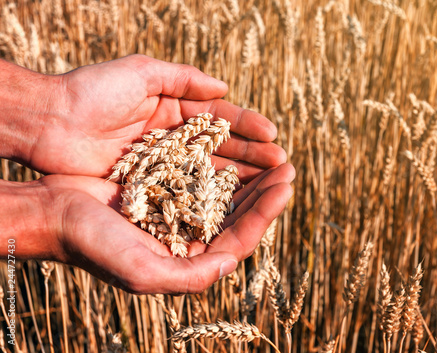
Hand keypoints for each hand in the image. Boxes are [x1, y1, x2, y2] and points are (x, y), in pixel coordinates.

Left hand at [26, 54, 284, 180]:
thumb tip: (224, 87)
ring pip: (206, 171)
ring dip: (237, 176)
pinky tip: (230, 202)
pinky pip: (184, 190)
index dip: (247, 126)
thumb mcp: (141, 72)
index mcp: (173, 108)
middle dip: (251, 155)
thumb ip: (183, 78)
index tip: (273, 135)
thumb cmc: (92, 91)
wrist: (49, 122)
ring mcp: (162, 163)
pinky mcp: (148, 184)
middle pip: (220, 147)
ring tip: (266, 183)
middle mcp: (173, 137)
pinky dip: (206, 195)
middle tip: (280, 164)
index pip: (219, 118)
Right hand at [39, 163, 293, 293]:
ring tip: (273, 157)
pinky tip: (237, 151)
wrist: (54, 213)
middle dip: (266, 193)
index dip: (265, 214)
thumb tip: (231, 264)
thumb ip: (189, 276)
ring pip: (226, 196)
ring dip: (250, 178)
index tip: (285, 186)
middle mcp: (187, 238)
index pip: (239, 240)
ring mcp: (178, 213)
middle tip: (288, 167)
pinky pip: (203, 177)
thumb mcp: (141, 271)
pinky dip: (222, 165)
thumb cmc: (93, 244)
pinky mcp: (167, 190)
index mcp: (187, 261)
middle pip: (238, 217)